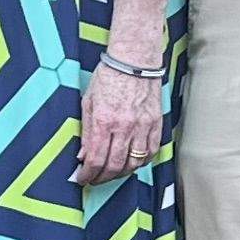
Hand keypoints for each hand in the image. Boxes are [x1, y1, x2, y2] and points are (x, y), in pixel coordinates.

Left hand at [77, 60, 165, 184]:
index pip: (96, 159)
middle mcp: (125, 127)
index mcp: (105, 121)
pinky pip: (151, 152)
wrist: (134, 60)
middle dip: (102, 178)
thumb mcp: (89, 102)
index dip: (88, 175)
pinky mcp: (156, 123)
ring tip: (112, 172)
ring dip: (121, 173)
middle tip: (95, 179)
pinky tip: (132, 162)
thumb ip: (87, 131)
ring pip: (134, 163)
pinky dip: (141, 162)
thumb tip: (84, 155)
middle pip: (115, 166)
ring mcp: (143, 126)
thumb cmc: (109, 76)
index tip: (83, 178)